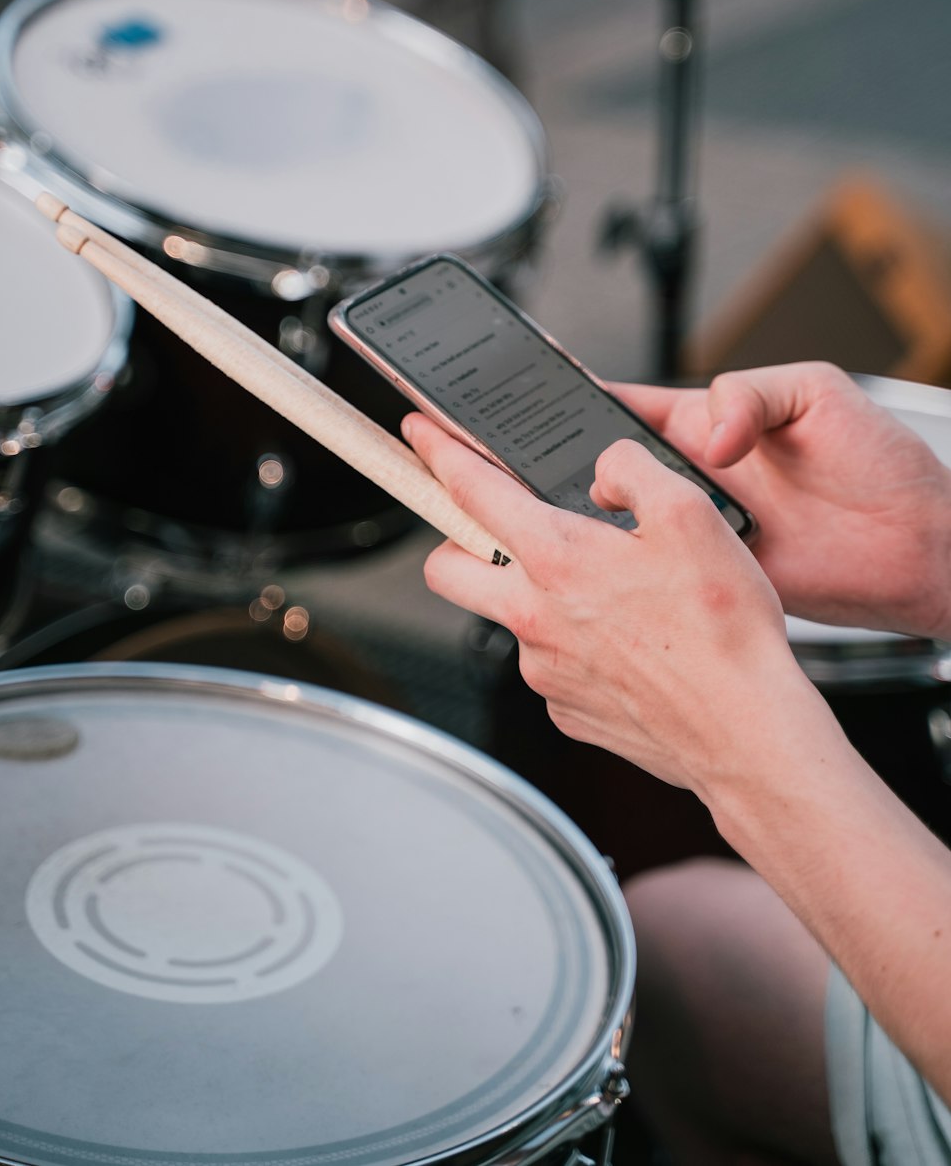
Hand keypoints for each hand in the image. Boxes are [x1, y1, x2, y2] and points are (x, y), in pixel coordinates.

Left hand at [402, 413, 831, 802]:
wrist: (746, 730)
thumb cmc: (723, 631)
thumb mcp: (689, 513)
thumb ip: (631, 470)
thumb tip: (605, 470)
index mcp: (556, 558)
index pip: (470, 490)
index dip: (438, 452)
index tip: (420, 435)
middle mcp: (534, 618)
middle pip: (448, 568)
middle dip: (458, 540)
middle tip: (501, 530)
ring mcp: (545, 671)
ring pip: (508, 619)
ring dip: (536, 598)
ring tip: (611, 595)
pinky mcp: (566, 711)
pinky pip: (552, 666)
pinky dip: (576, 648)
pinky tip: (630, 644)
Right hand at [610, 362, 950, 638]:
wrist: (923, 547)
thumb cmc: (884, 465)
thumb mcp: (816, 391)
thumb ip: (750, 394)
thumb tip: (710, 435)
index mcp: (711, 423)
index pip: (630, 406)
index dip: (586, 401)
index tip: (550, 402)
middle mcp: (698, 476)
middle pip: (614, 467)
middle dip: (583, 465)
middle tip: (579, 467)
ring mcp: (703, 529)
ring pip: (630, 521)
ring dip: (614, 517)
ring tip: (615, 509)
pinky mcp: (716, 575)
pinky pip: (666, 569)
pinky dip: (647, 566)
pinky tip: (649, 553)